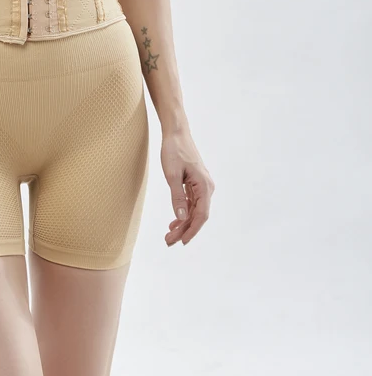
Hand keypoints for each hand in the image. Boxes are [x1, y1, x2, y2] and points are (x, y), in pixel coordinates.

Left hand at [160, 129, 213, 246]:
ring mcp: (202, 185)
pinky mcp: (195, 183)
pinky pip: (192, 202)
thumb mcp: (172, 174)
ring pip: (194, 210)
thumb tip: (182, 217)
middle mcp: (207, 187)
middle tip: (169, 241)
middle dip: (185, 230)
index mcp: (204, 186)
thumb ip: (177, 197)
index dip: (192, 230)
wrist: (176, 133)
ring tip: (169, 235)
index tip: (182, 242)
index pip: (201, 215)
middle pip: (198, 215)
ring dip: (183, 223)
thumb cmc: (174, 150)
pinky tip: (175, 221)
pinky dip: (183, 213)